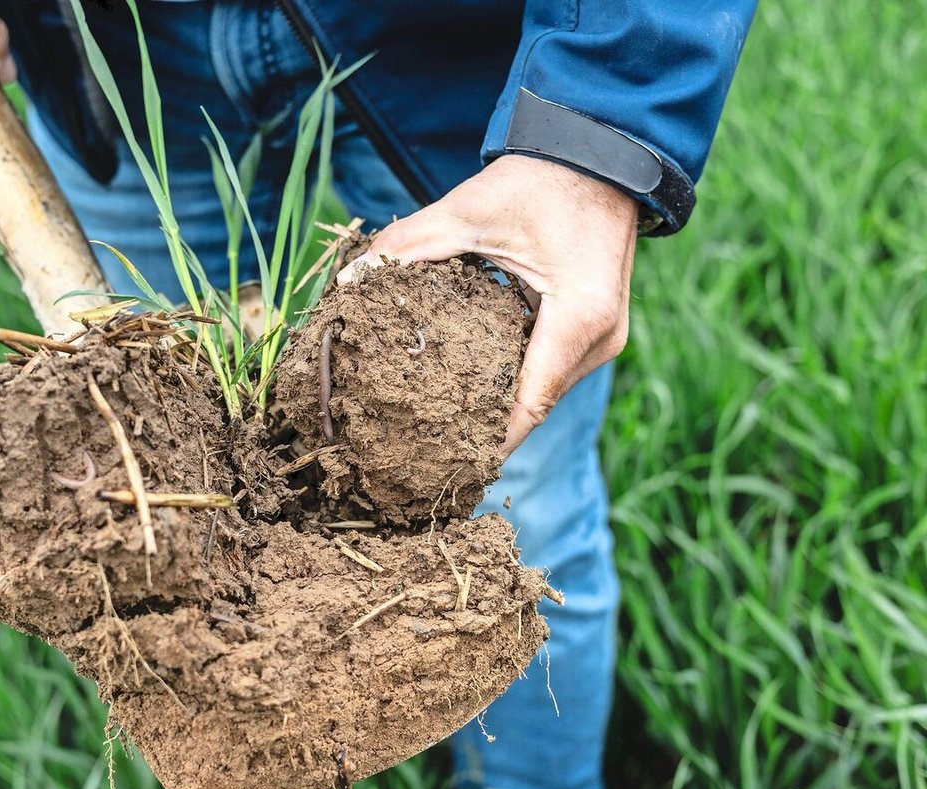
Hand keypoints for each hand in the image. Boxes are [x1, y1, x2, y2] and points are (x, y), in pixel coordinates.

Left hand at [338, 155, 637, 459]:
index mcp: (577, 317)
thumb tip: (351, 278)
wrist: (602, 154)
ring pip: (542, 390)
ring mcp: (605, 338)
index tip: (443, 468)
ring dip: (497, 403)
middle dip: (481, 427)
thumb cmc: (542, 179)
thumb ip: (409, 245)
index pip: (527, 406)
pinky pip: (550, 369)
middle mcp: (600, 339)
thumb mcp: (469, 210)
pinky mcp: (598, 331)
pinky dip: (514, 376)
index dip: (485, 443)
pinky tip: (470, 384)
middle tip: (426, 451)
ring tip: (440, 425)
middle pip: (532, 404)